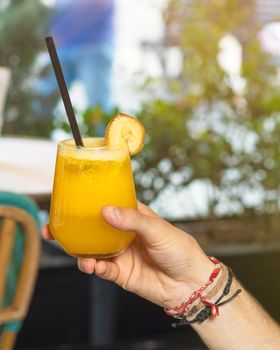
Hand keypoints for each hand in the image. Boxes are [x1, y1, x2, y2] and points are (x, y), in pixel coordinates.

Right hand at [42, 202, 212, 308]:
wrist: (190, 283)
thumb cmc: (179, 249)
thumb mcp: (157, 229)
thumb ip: (132, 220)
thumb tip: (106, 211)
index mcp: (132, 217)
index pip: (107, 205)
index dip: (88, 203)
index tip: (69, 200)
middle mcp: (123, 234)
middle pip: (92, 229)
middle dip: (73, 230)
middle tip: (52, 229)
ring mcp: (120, 254)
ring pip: (92, 250)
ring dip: (80, 252)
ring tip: (79, 255)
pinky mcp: (121, 273)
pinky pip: (102, 269)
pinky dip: (95, 267)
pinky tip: (93, 266)